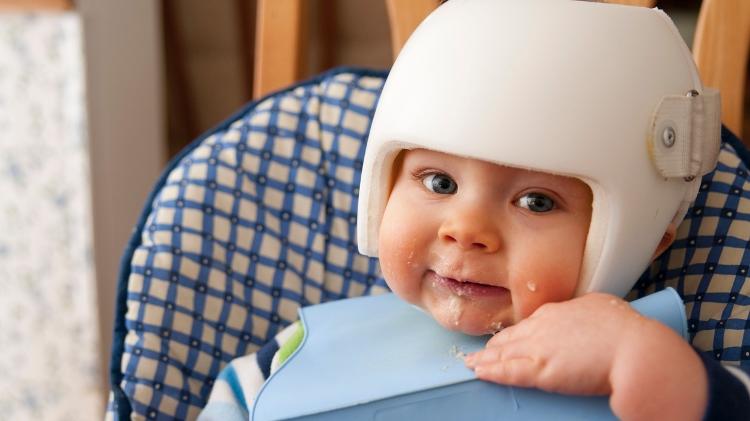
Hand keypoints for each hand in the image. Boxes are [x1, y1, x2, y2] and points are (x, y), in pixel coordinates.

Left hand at [463, 293, 706, 420]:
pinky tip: (478, 372)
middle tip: (481, 352)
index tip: (509, 338)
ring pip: (503, 353)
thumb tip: (583, 315)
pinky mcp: (540, 371)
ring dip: (485, 359)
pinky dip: (490, 371)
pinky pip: (507, 372)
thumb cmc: (627, 330)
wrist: (636, 350)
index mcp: (558, 311)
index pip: (529, 324)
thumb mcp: (601, 307)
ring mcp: (538, 348)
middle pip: (511, 337)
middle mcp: (542, 326)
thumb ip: (584, 312)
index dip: (517, 334)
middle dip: (495, 346)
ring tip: (472, 363)